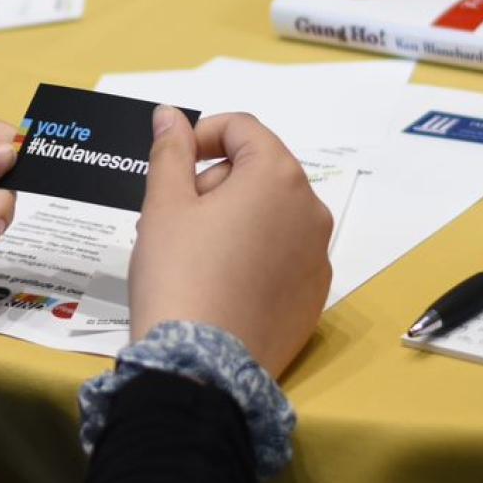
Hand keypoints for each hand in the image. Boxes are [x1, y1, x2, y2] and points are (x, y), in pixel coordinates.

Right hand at [129, 107, 330, 378]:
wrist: (201, 366)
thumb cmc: (179, 275)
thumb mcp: (164, 205)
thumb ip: (170, 152)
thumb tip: (170, 115)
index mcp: (278, 177)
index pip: (242, 129)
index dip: (202, 135)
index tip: (173, 162)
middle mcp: (311, 211)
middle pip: (259, 171)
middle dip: (214, 182)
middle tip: (172, 217)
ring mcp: (318, 257)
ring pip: (271, 216)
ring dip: (233, 218)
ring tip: (191, 253)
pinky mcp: (314, 297)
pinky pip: (283, 257)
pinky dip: (253, 256)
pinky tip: (219, 282)